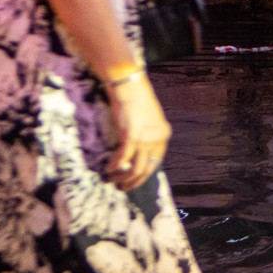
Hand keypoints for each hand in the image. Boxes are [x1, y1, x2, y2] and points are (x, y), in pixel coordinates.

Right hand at [106, 72, 170, 189]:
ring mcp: (145, 138)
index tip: (134, 179)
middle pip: (147, 169)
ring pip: (135, 168)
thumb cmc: (137, 97)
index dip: (144, 173)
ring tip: (113, 182)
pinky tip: (108, 169)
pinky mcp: (131, 136)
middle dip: (134, 182)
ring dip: (123, 178)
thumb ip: (148, 133)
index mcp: (163, 134)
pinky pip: (122, 159)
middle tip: (123, 188)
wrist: (129, 84)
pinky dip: (115, 166)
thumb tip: (138, 150)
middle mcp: (157, 139)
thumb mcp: (149, 118)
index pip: (156, 161)